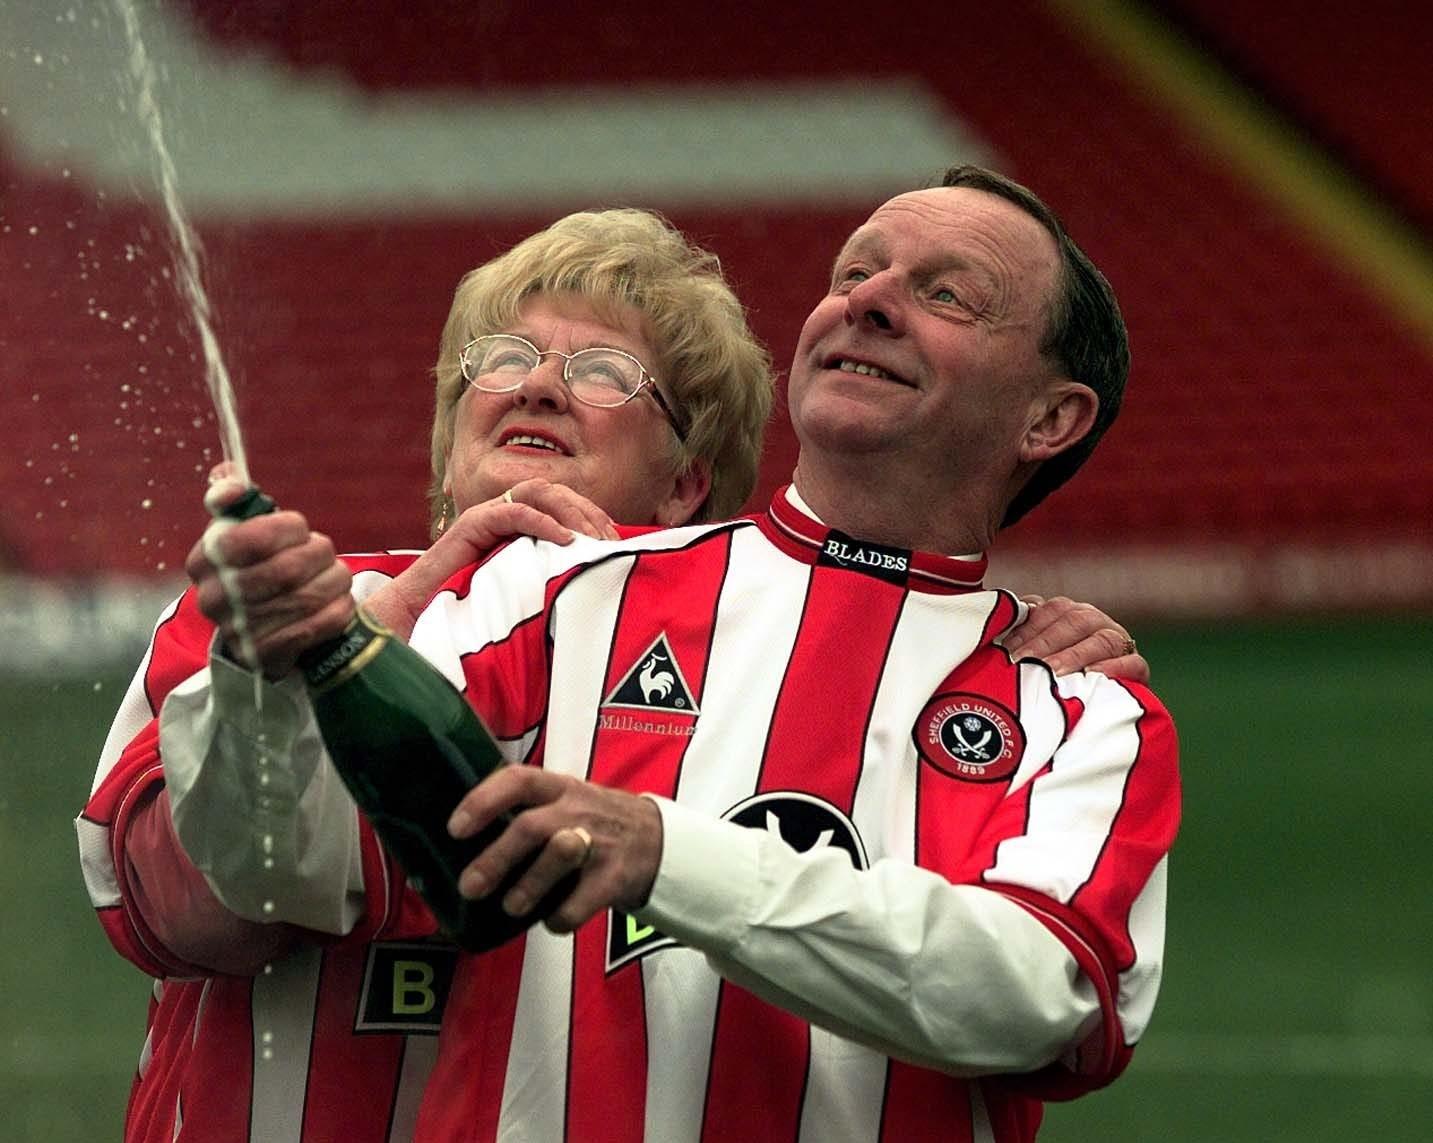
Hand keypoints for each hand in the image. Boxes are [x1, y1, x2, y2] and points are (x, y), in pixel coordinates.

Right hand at [188, 474, 353, 678]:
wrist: (260, 634)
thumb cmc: (259, 569)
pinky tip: (339, 603)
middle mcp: (214, 597)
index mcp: (205, 558)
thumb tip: (227, 476)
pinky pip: (319, 625)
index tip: (299, 529)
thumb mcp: (242, 530)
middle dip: (319, 554)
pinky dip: (338, 610)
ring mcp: (239, 630)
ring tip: (337, 577)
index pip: (248, 536)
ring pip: (307, 596)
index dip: (287, 527)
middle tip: (325, 553)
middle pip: (287, 568)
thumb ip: (234, 498)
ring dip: (335, 581)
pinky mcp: (267, 657)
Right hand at [365, 478, 619, 639]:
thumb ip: (551, 586)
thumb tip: (596, 598)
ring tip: (591, 538)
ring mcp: (488, 517)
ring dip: (571, 510)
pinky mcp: (471, 526)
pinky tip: (564, 541)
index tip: (617, 544)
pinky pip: (512, 510)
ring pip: (538, 492)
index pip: (566, 507)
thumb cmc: (473, 615)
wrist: (419, 622)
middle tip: (611, 541)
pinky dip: (542, 521)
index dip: (594, 519)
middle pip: (558, 493)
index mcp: (521, 529)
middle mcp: (506, 517)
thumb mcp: (526, 596)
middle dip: (589, 512)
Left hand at [446, 767, 662, 933]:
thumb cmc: (595, 822)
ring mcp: (599, 842)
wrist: (659, 840)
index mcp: (559, 788)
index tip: (455, 828)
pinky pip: (583, 900)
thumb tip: (466, 844)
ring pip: (559, 855)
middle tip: (470, 886)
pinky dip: (561, 917)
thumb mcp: (566, 801)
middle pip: (531, 827)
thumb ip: (528, 811)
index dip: (483, 801)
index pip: (518, 781)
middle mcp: (578, 809)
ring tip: (510, 907)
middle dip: (496, 858)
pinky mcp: (616, 876)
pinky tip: (551, 922)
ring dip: (529, 885)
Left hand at [1004, 594, 1149, 682]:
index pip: (1047, 610)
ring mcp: (1119, 642)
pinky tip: (1094, 676)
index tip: (1005, 649)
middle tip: (1022, 663)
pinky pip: (1133, 663)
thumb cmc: (1051, 679)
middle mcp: (1094, 622)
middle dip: (1045, 642)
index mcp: (1068, 613)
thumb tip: (990, 629)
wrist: (1094, 707)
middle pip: (1073, 620)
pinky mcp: (1137, 668)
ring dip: (1075, 655)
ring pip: (1102, 639)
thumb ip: (1018, 639)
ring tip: (1053, 672)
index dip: (1026, 627)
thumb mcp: (1032, 656)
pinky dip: (1116, 668)